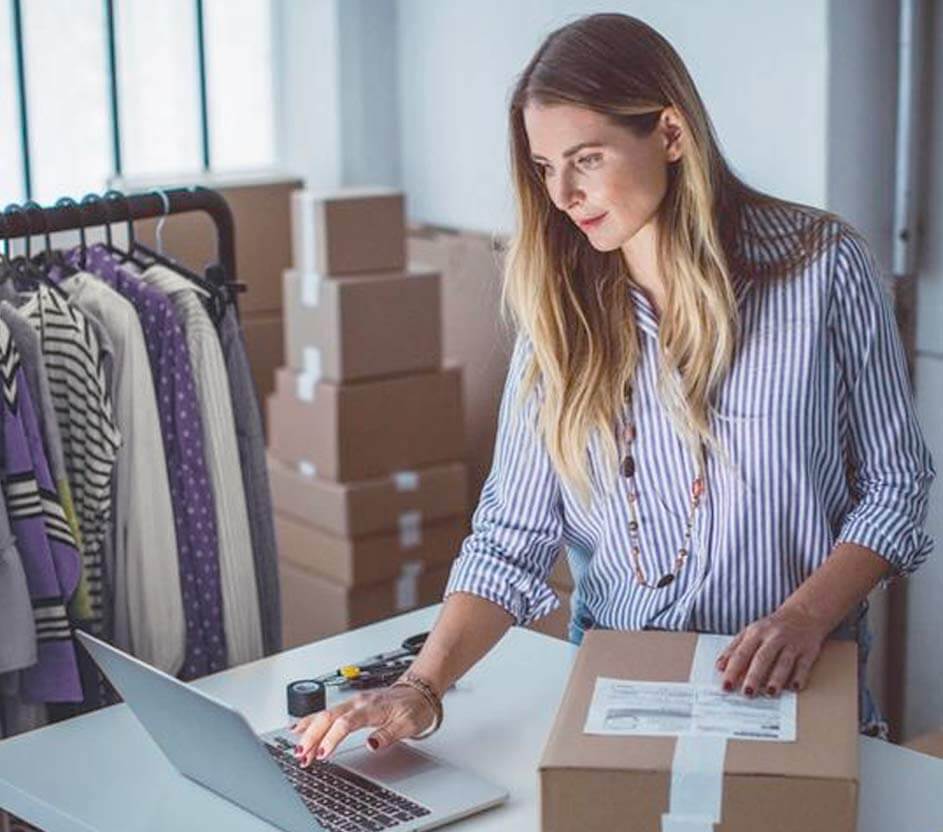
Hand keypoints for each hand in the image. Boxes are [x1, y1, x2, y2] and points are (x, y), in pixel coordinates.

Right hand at [289, 685, 436, 766]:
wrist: (419, 691)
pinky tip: (299, 728)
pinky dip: (311, 720)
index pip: (346, 723)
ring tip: (297, 749)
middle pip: (329, 717)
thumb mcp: (409, 724)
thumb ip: (389, 734)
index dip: (332, 738)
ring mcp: (353, 702)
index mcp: (371, 707)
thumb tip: (371, 744)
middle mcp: (358, 702)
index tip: (323, 754)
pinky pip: (327, 711)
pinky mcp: (351, 705)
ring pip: (324, 714)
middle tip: (302, 756)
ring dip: (309, 731)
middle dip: (312, 737)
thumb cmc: (414, 707)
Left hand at [714, 604, 830, 697]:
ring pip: (783, 662)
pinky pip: (804, 665)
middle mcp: (773, 637)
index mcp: (756, 633)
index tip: (726, 686)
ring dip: (776, 678)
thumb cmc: (772, 627)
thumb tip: (719, 667)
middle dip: (754, 676)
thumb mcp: (751, 632)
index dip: (732, 670)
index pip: (741, 653)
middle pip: (762, 658)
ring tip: (770, 693)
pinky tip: (794, 687)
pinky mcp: (808, 651)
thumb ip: (734, 648)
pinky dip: (799, 677)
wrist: (804, 613)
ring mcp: (792, 644)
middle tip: (747, 693)